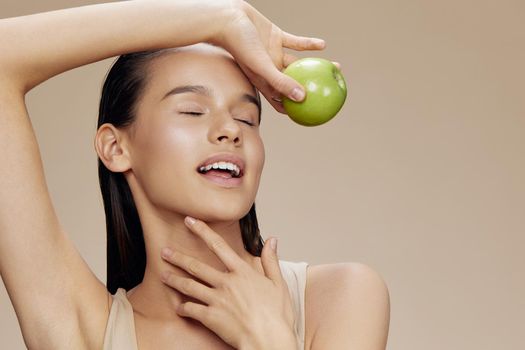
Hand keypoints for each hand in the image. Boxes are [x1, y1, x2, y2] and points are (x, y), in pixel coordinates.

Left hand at [160, 216, 296, 349]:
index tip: (190, 221)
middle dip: (178, 257)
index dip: (202, 231)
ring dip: (174, 279)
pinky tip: (178, 307)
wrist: (269, 340)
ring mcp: (217, 300)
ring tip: (163, 274)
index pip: (218, 245)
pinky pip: (191, 309)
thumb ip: (271, 260)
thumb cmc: (277, 315)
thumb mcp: (279, 284)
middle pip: (196, 266)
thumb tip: (272, 240)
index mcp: (242, 272)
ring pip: (189, 286)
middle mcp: (226, 283)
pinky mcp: (211, 317)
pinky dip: (182, 308)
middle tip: (163, 251)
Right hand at [211, 1, 325, 112]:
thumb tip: (303, 99)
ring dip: (317, 65)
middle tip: (331, 91)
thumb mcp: (262, 67)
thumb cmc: (240, 45)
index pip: (281, 101)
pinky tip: (323, 45)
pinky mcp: (276, 36)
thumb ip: (281, 82)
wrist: (228, 19)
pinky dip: (308, 44)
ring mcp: (274, 53)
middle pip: (295, 83)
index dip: (295, 110)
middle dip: (313, 88)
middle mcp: (270, 70)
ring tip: (335, 66)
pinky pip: (296, 42)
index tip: (312, 115)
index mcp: (264, 81)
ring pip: (299, 63)